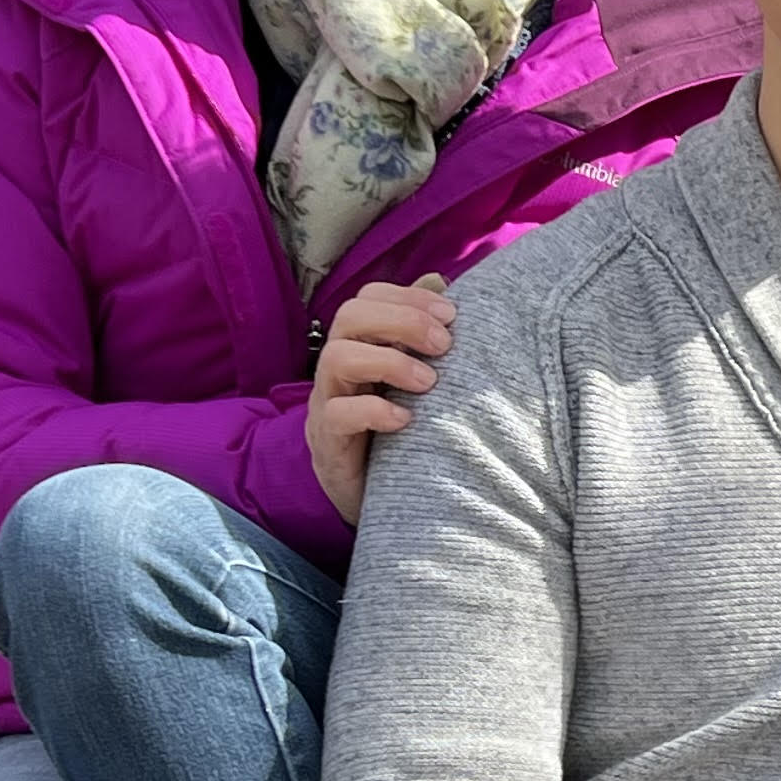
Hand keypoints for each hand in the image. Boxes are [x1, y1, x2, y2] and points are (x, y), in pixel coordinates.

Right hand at [308, 275, 452, 522]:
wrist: (376, 500)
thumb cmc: (399, 431)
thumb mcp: (415, 378)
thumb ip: (423, 332)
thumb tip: (440, 279)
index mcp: (361, 346)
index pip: (368, 299)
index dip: (407, 297)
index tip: (452, 314)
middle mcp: (339, 369)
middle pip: (348, 317)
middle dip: (400, 321)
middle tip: (444, 344)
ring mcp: (328, 403)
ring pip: (335, 358)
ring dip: (388, 361)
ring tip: (429, 381)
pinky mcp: (328, 442)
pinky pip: (337, 415)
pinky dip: (373, 411)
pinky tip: (406, 419)